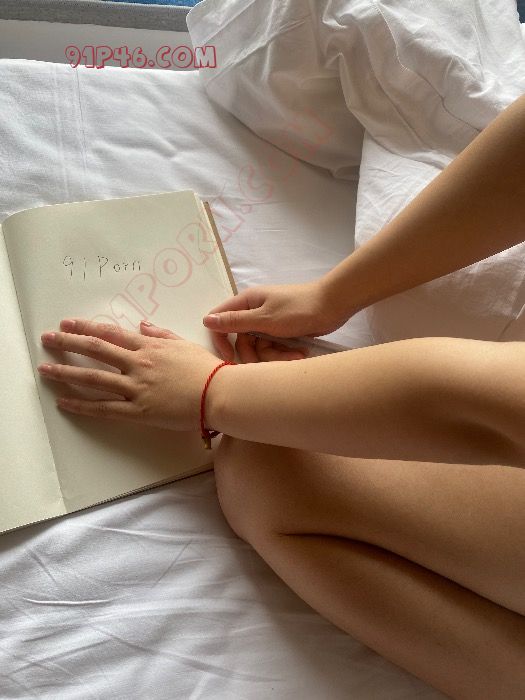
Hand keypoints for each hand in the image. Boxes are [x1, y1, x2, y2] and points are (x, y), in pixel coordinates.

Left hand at [37, 318, 228, 430]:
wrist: (220, 394)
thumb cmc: (207, 369)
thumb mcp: (184, 344)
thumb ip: (160, 334)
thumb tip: (142, 325)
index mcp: (149, 347)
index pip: (110, 334)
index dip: (86, 327)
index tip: (68, 323)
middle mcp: (138, 364)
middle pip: (95, 350)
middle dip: (68, 343)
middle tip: (47, 339)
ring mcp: (136, 388)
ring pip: (94, 378)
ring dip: (66, 373)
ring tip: (45, 370)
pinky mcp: (138, 411)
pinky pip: (104, 409)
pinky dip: (82, 405)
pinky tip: (63, 402)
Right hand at [203, 279, 348, 362]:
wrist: (334, 306)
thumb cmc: (297, 309)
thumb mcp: (264, 318)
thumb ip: (235, 321)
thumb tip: (205, 320)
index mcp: (246, 302)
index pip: (221, 322)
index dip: (222, 341)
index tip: (229, 358)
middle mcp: (254, 312)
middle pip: (242, 341)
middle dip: (258, 355)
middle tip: (273, 359)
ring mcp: (269, 323)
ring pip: (260, 348)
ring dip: (276, 356)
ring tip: (296, 355)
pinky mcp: (282, 332)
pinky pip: (275, 349)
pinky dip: (286, 353)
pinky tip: (300, 353)